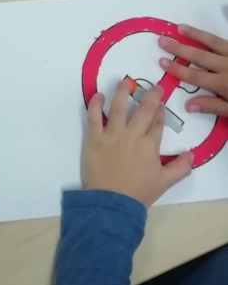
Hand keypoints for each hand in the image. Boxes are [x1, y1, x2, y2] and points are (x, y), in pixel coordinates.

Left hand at [82, 80, 192, 206]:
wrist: (112, 203)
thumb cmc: (138, 193)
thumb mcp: (165, 182)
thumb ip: (180, 167)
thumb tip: (192, 154)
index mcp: (149, 145)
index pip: (157, 123)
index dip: (160, 111)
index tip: (160, 102)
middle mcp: (132, 135)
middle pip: (143, 111)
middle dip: (150, 96)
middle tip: (154, 87)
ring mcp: (112, 135)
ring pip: (118, 108)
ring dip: (122, 93)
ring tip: (124, 82)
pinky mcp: (93, 138)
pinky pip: (93, 117)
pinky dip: (95, 104)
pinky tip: (98, 95)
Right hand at [159, 25, 227, 115]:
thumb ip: (213, 106)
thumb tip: (188, 106)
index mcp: (223, 84)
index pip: (196, 76)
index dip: (177, 69)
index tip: (161, 61)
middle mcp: (226, 66)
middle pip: (200, 56)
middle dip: (179, 48)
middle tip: (162, 40)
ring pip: (213, 43)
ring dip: (196, 35)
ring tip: (180, 27)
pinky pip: (225, 41)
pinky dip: (213, 36)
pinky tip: (206, 33)